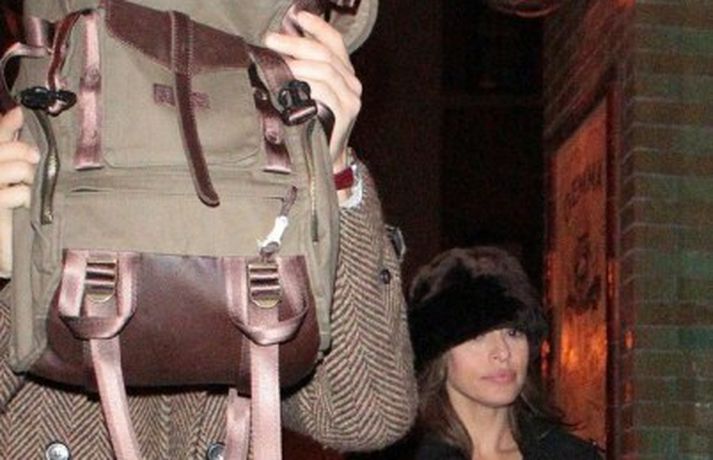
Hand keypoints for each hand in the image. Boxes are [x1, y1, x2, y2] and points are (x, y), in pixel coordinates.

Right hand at [0, 107, 38, 274]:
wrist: (5, 252)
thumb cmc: (9, 209)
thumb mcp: (11, 175)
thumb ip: (10, 144)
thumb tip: (19, 111)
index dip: (6, 125)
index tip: (22, 113)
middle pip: (3, 150)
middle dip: (23, 152)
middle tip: (35, 160)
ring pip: (16, 169)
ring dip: (27, 176)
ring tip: (26, 188)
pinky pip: (17, 194)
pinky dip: (26, 197)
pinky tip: (24, 207)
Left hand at [264, 11, 361, 173]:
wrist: (323, 159)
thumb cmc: (310, 124)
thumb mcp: (306, 92)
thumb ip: (301, 69)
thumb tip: (279, 44)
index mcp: (344, 74)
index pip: (335, 42)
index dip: (317, 27)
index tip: (297, 16)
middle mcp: (352, 83)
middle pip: (325, 53)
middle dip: (296, 43)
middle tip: (271, 39)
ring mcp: (351, 99)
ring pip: (326, 70)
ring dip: (298, 63)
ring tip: (277, 62)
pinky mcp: (345, 114)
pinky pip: (326, 91)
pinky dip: (307, 83)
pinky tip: (290, 82)